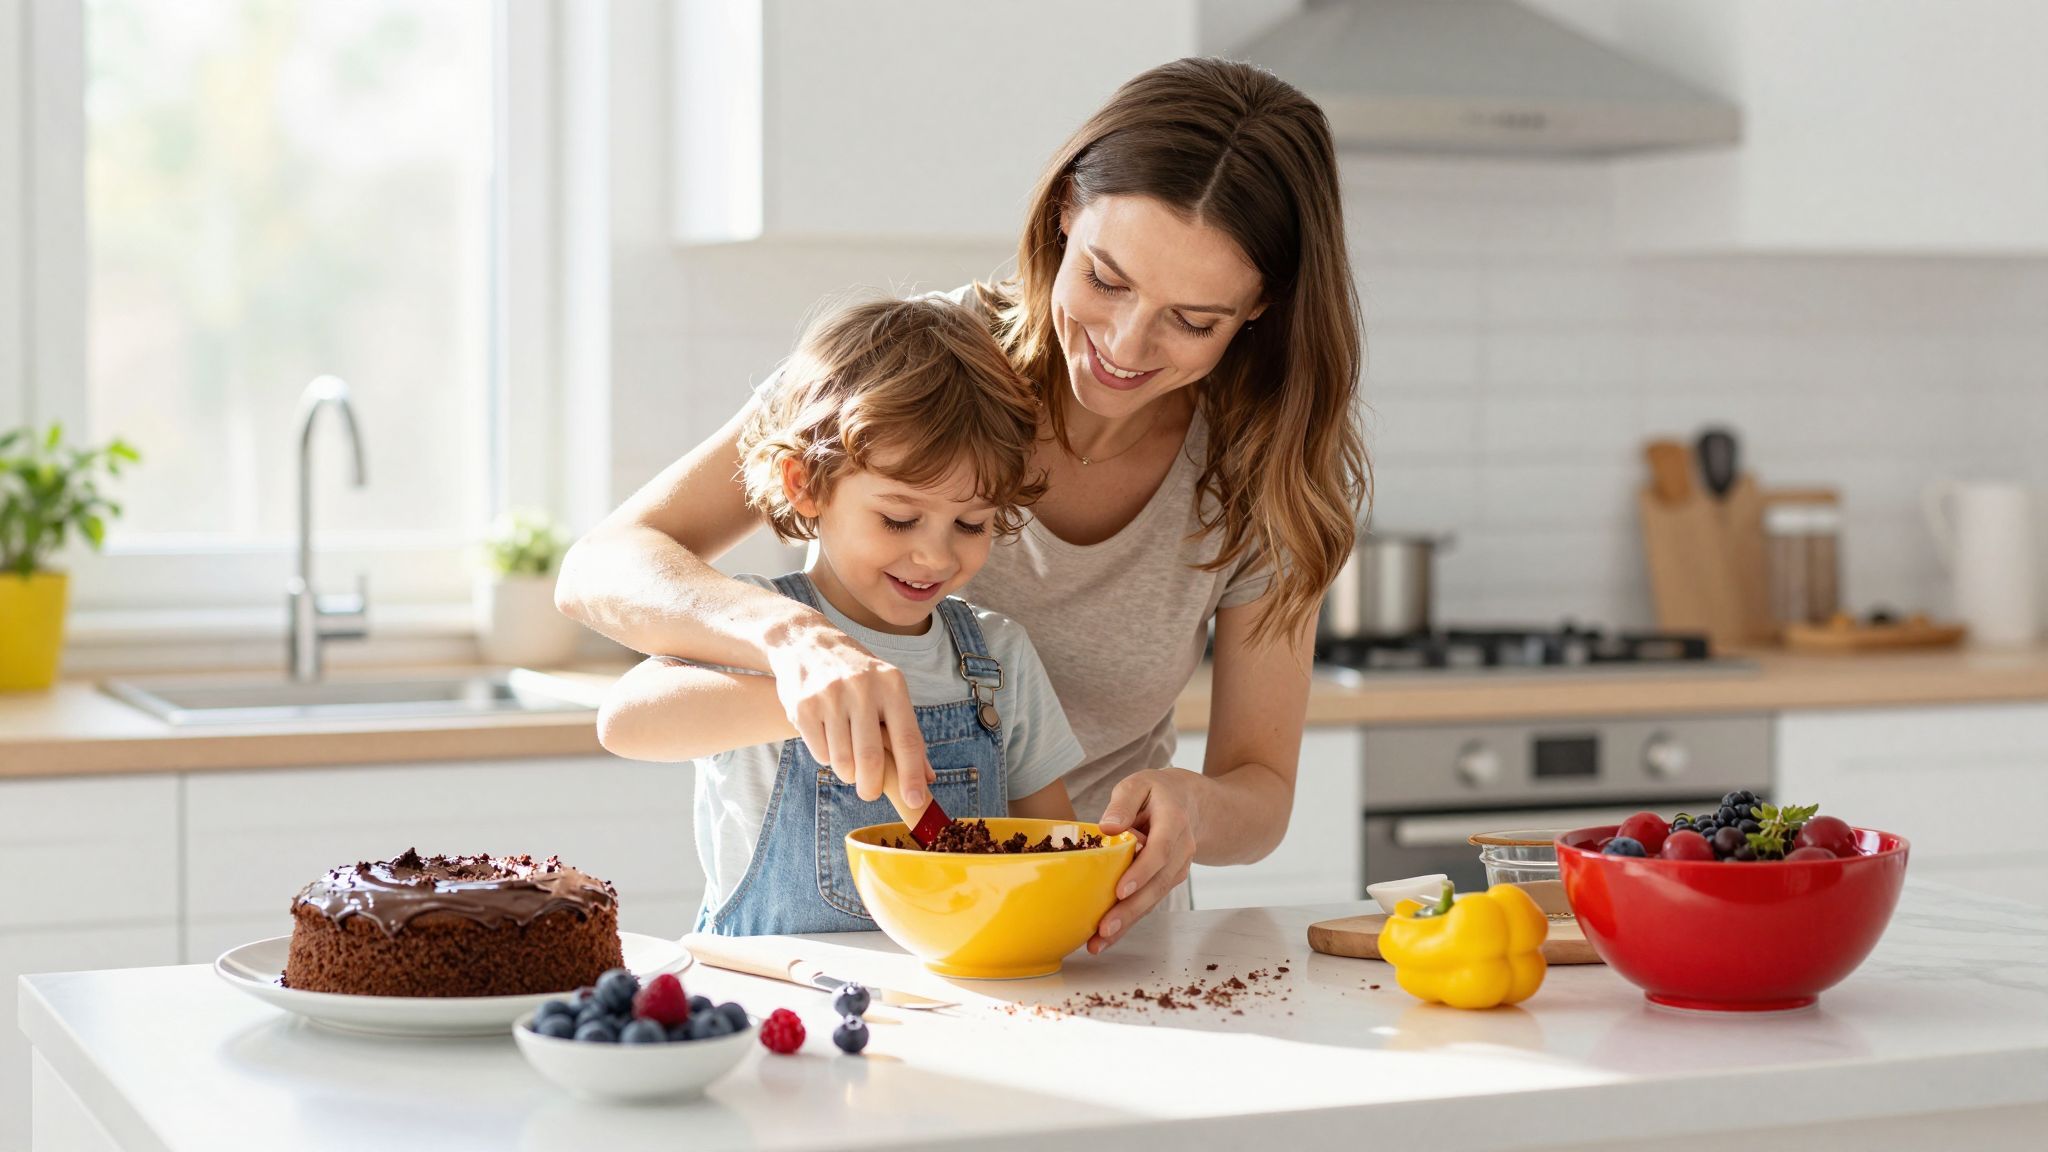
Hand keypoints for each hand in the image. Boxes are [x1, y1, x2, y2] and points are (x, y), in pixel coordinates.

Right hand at [765, 621, 933, 805]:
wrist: (808, 643)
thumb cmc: (858, 674)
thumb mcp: (889, 691)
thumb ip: (907, 733)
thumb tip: (927, 779)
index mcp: (891, 685)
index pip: (907, 738)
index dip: (912, 775)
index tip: (915, 801)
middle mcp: (862, 687)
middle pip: (871, 758)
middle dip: (872, 786)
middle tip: (869, 793)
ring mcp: (830, 696)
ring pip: (843, 761)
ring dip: (847, 772)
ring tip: (848, 760)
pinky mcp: (804, 706)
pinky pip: (820, 753)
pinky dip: (827, 756)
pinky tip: (829, 739)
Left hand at [1089, 768, 1202, 953]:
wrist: (1191, 803)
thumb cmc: (1157, 793)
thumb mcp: (1139, 783)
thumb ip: (1123, 802)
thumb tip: (1107, 827)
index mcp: (1174, 820)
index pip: (1160, 849)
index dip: (1142, 872)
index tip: (1121, 890)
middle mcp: (1181, 849)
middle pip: (1158, 883)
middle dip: (1132, 909)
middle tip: (1105, 929)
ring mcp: (1177, 868)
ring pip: (1154, 898)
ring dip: (1128, 922)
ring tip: (1099, 942)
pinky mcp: (1168, 880)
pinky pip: (1150, 901)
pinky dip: (1130, 920)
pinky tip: (1107, 937)